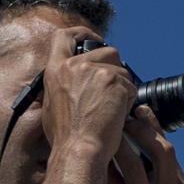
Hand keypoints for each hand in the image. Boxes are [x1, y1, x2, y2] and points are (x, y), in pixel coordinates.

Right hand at [36, 27, 138, 164]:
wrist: (79, 150)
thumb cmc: (66, 137)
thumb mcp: (52, 105)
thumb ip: (61, 86)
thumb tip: (70, 82)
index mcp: (56, 70)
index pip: (65, 36)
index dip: (82, 33)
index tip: (94, 39)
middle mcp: (75, 66)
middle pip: (106, 51)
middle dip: (115, 68)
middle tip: (114, 90)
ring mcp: (96, 72)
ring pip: (122, 70)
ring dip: (123, 88)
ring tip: (111, 110)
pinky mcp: (115, 82)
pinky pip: (131, 87)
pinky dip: (129, 102)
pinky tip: (117, 117)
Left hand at [106, 106, 183, 183]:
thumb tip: (144, 152)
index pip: (171, 152)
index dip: (155, 127)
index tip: (140, 111)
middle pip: (160, 149)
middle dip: (140, 127)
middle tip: (122, 116)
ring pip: (134, 163)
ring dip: (118, 143)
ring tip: (104, 133)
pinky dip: (104, 168)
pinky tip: (93, 159)